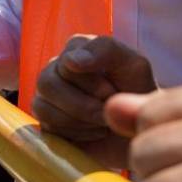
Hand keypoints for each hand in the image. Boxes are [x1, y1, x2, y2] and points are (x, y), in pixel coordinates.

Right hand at [32, 35, 156, 166]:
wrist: (139, 128)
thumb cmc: (136, 93)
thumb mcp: (134, 65)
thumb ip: (105, 50)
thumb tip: (70, 61)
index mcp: (76, 47)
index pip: (67, 62)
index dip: (92, 83)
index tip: (112, 90)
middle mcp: (55, 67)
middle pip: (48, 83)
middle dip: (85, 105)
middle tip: (108, 110)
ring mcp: (47, 94)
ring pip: (43, 106)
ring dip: (80, 120)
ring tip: (103, 121)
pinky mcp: (45, 119)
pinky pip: (47, 126)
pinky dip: (75, 133)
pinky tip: (93, 131)